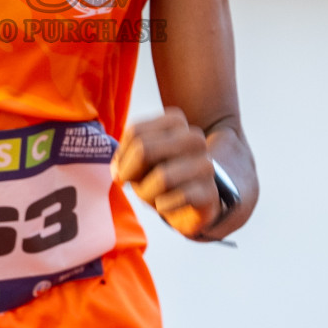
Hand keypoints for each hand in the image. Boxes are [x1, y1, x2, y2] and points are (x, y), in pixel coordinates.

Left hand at [112, 107, 219, 238]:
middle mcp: (194, 137)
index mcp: (175, 121)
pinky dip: (162, 206)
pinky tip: (167, 205)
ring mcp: (205, 164)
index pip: (135, 133)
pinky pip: (175, 199)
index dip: (121, 156)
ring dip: (146, 193)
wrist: (191, 203)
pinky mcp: (210, 192)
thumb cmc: (161, 174)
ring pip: (161, 178)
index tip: (123, 169)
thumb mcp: (140, 160)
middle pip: (144, 150)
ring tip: (151, 196)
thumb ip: (127, 156)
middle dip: (131, 173)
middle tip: (132, 184)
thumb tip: (118, 172)